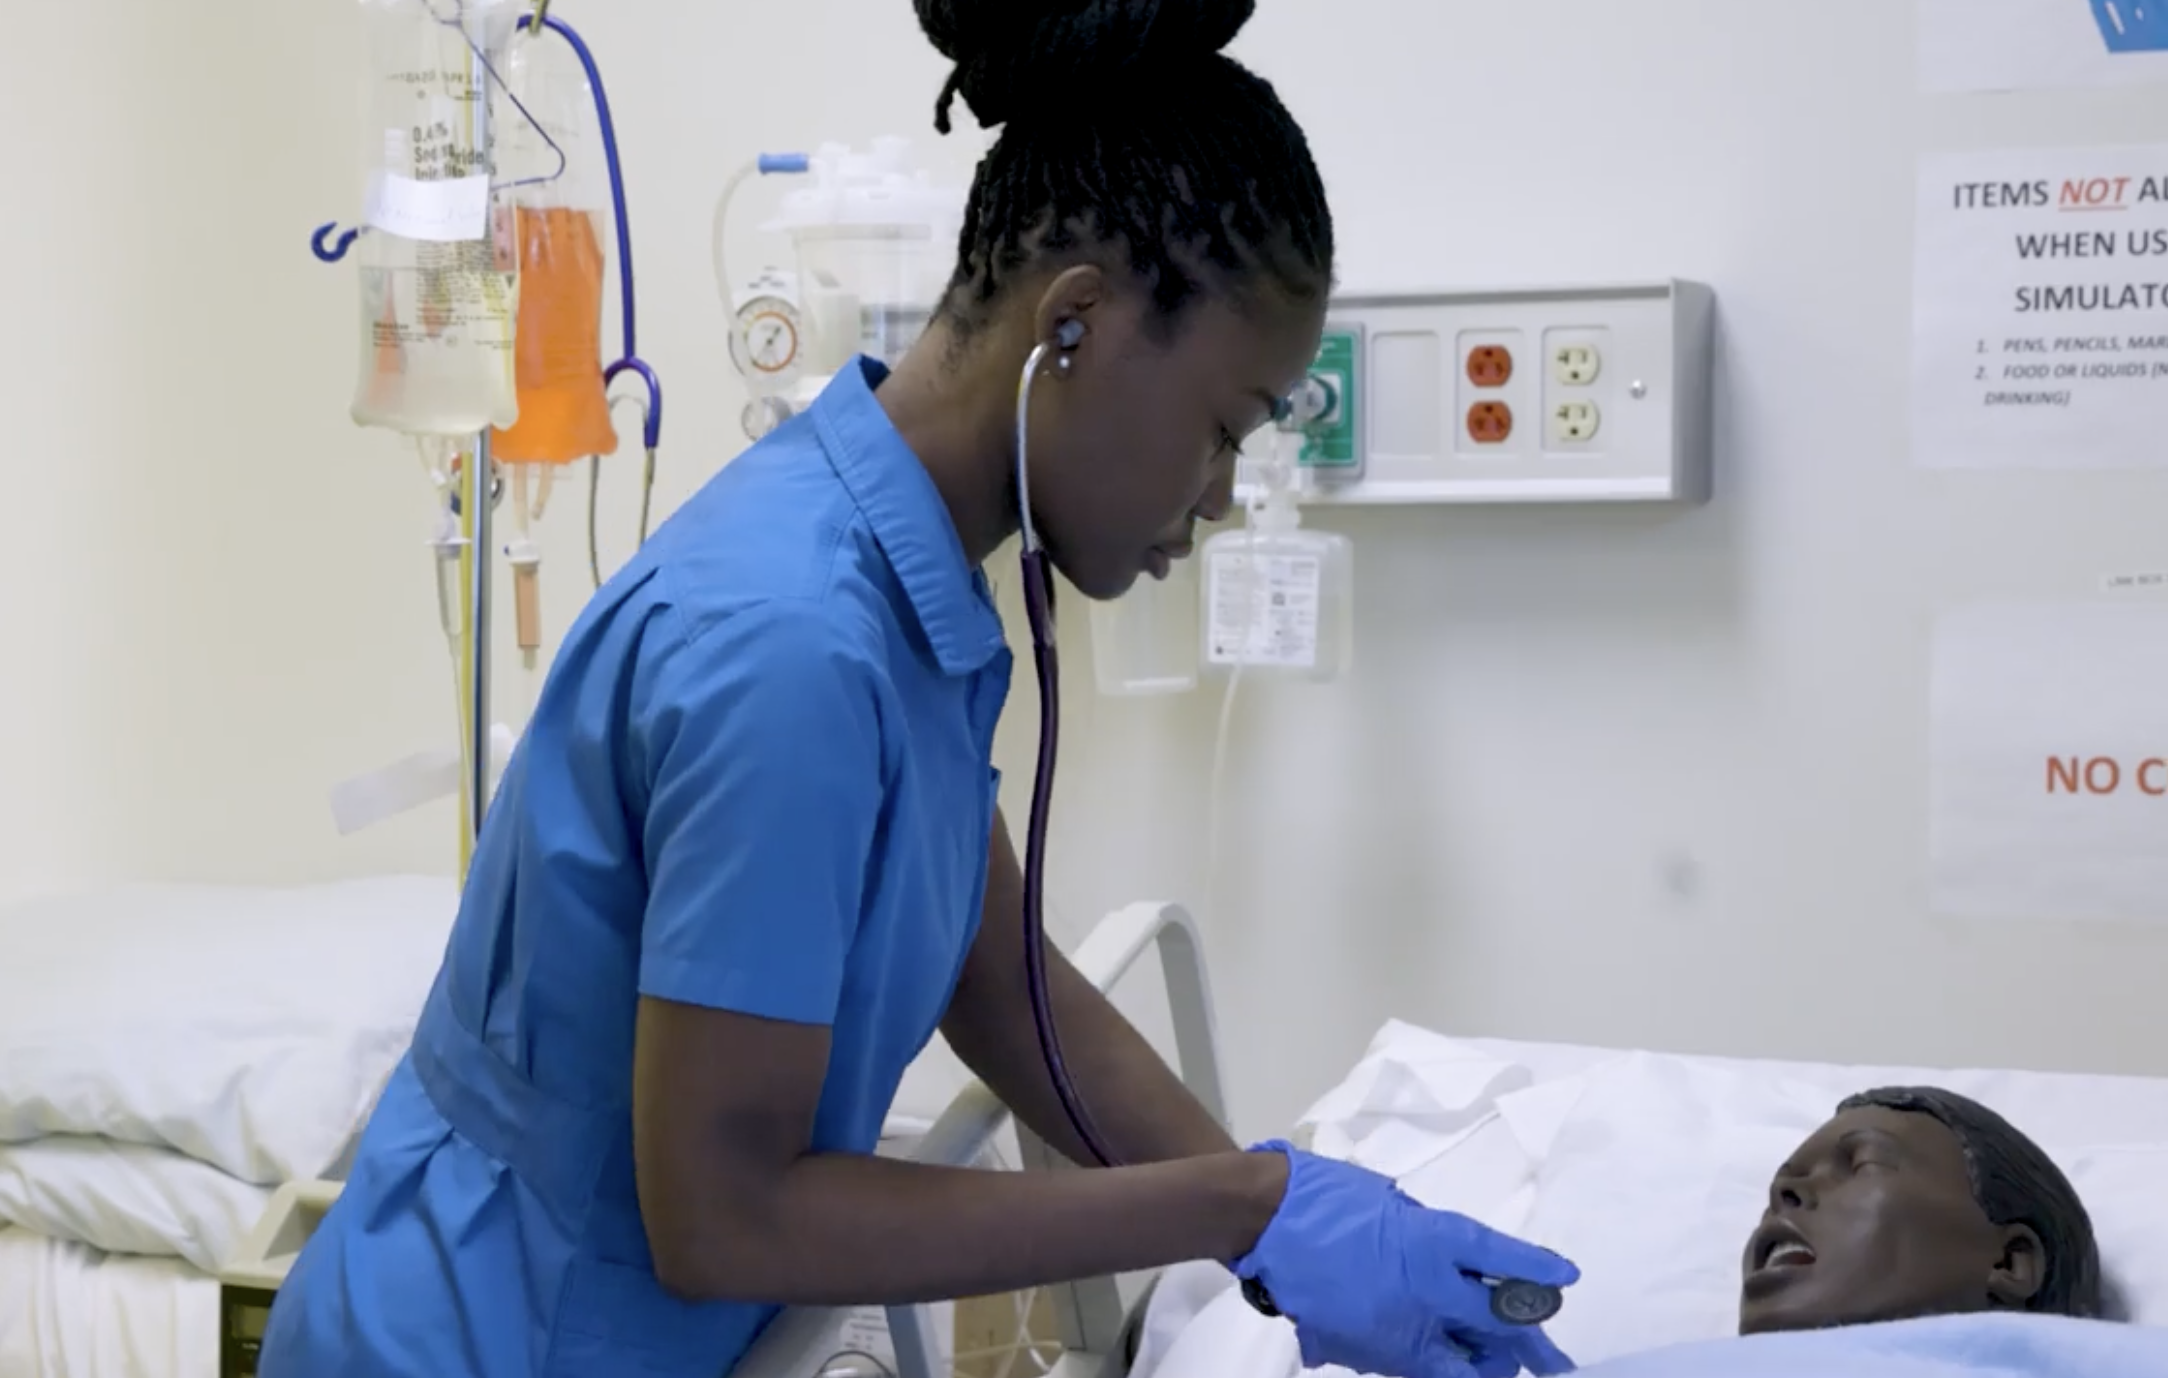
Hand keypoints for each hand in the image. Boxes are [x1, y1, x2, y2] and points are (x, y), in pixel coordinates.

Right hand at [1233, 1142, 1578, 1377]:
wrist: (1263, 1222)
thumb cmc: (1326, 1197)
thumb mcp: (1394, 1205)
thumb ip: (1432, 1238)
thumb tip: (1462, 1264)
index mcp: (1428, 1243)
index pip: (1498, 1258)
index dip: (1536, 1270)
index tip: (1567, 1277)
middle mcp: (1420, 1293)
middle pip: (1494, 1328)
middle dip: (1528, 1347)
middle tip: (1552, 1362)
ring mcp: (1393, 1331)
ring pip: (1456, 1367)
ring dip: (1479, 1362)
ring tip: (1497, 1361)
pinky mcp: (1365, 1354)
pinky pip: (1414, 1367)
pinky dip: (1431, 1361)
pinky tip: (1437, 1351)